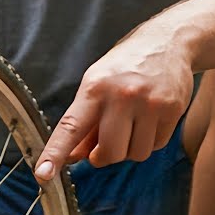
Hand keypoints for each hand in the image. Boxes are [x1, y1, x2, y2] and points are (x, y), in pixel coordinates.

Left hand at [34, 36, 193, 179]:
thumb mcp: (96, 86)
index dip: (55, 153)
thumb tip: (72, 158)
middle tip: (104, 144)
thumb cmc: (124, 67)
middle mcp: (122, 95)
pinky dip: (149, 140)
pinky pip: (155, 146)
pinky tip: (148, 120)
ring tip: (131, 124)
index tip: (42, 174)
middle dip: (105, 156)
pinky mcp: (172, 109)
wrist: (168, 41)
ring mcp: (150, 103)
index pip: (71, 128)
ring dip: (129, 149)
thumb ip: (84, 123)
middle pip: (109, 153)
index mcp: (95, 88)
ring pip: (135, 154)